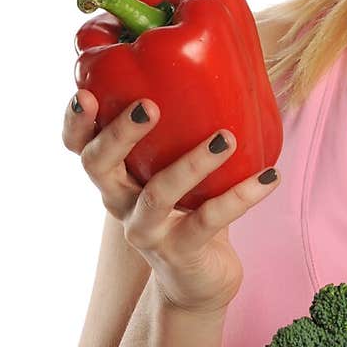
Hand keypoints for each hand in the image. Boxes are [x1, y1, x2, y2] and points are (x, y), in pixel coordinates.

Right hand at [63, 89, 281, 314]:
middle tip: (149, 106)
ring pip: (157, 194)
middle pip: (99, 166)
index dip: (75, 122)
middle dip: (120, 134)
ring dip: (192, 163)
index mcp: (115, 176)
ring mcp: (147, 231)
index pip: (79, 147)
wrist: (199, 283)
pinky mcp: (181, 253)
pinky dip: (243, 196)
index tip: (84, 93)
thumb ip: (181, 129)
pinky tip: (271, 177)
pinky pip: (210, 221)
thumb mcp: (174, 169)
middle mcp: (120, 203)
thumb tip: (223, 63)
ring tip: (226, 137)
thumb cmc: (188, 209)